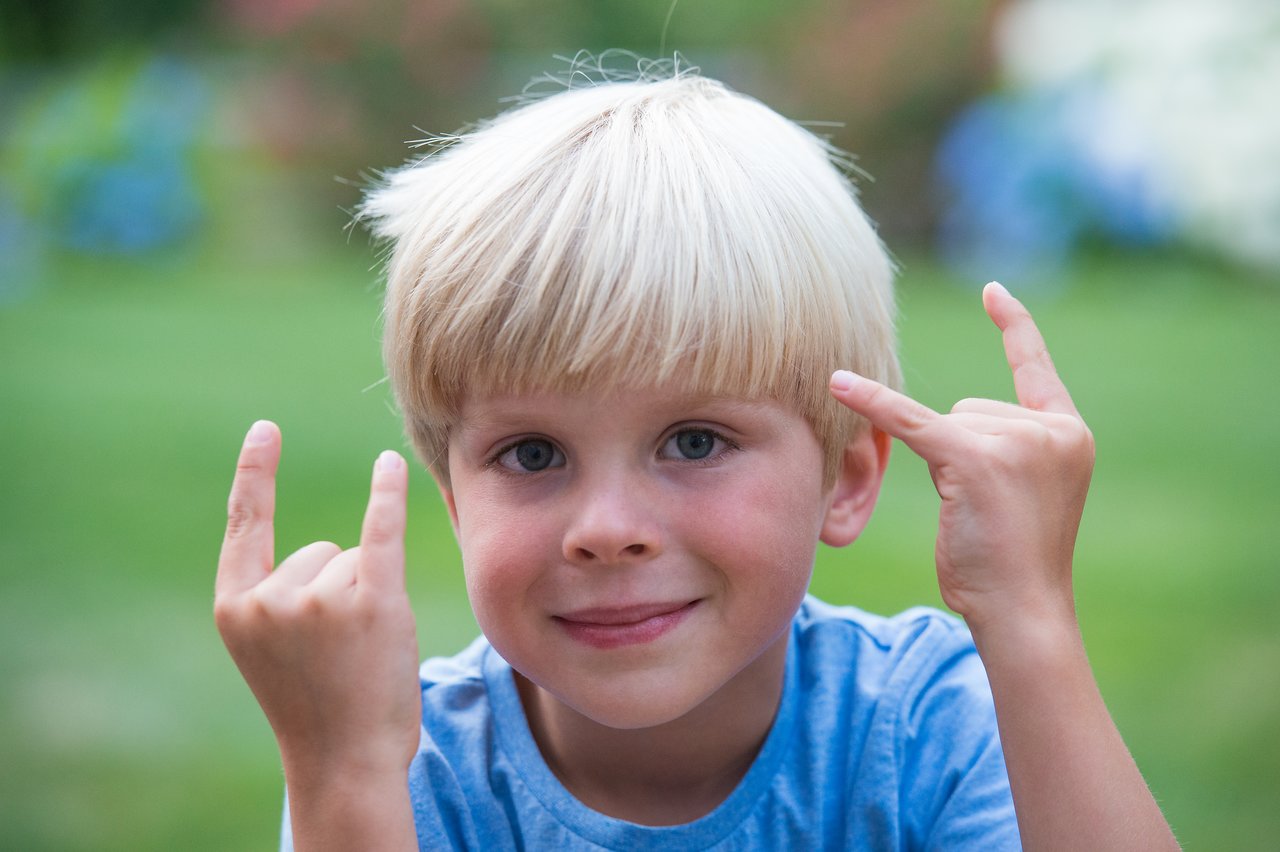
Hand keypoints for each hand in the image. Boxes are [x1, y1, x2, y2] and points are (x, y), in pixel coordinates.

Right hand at [214, 421, 421, 777]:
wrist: (345, 763)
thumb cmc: (317, 707)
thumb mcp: (275, 651)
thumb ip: (281, 599)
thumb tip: (337, 547)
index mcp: (235, 608)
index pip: (245, 524)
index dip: (255, 474)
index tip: (265, 428)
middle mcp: (271, 597)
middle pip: (320, 551)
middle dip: (337, 591)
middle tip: (339, 654)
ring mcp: (320, 598)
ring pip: (356, 559)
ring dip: (367, 596)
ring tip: (361, 653)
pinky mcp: (372, 601)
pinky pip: (382, 532)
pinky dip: (388, 496)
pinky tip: (390, 465)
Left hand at [830, 282, 1093, 632]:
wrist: (1023, 611)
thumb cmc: (1012, 563)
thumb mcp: (1019, 492)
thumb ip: (999, 446)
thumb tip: (941, 421)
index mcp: (1070, 434)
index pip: (1035, 365)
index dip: (1013, 326)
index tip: (993, 291)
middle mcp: (1052, 430)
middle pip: (970, 406)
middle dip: (960, 452)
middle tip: (985, 510)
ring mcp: (1018, 441)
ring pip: (945, 422)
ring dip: (944, 466)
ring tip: (975, 514)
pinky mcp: (975, 458)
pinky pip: (910, 422)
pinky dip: (873, 404)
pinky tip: (837, 384)